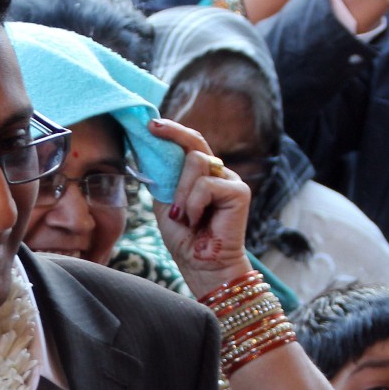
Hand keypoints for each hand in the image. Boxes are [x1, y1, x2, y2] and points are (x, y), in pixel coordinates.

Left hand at [149, 117, 252, 295]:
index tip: (152, 124)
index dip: (173, 130)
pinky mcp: (239, 191)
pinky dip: (193, 204)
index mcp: (202, 174)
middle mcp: (218, 172)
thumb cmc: (184, 238)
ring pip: (197, 162)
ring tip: (183, 216)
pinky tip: (195, 221)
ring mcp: (230, 180)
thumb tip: (148, 151)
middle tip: (156, 143)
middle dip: (173, 149)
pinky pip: (206, 185)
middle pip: (194, 145)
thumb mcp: (166, 202)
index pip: (190, 142)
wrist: (201, 265)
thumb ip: (163, 177)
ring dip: (181, 192)